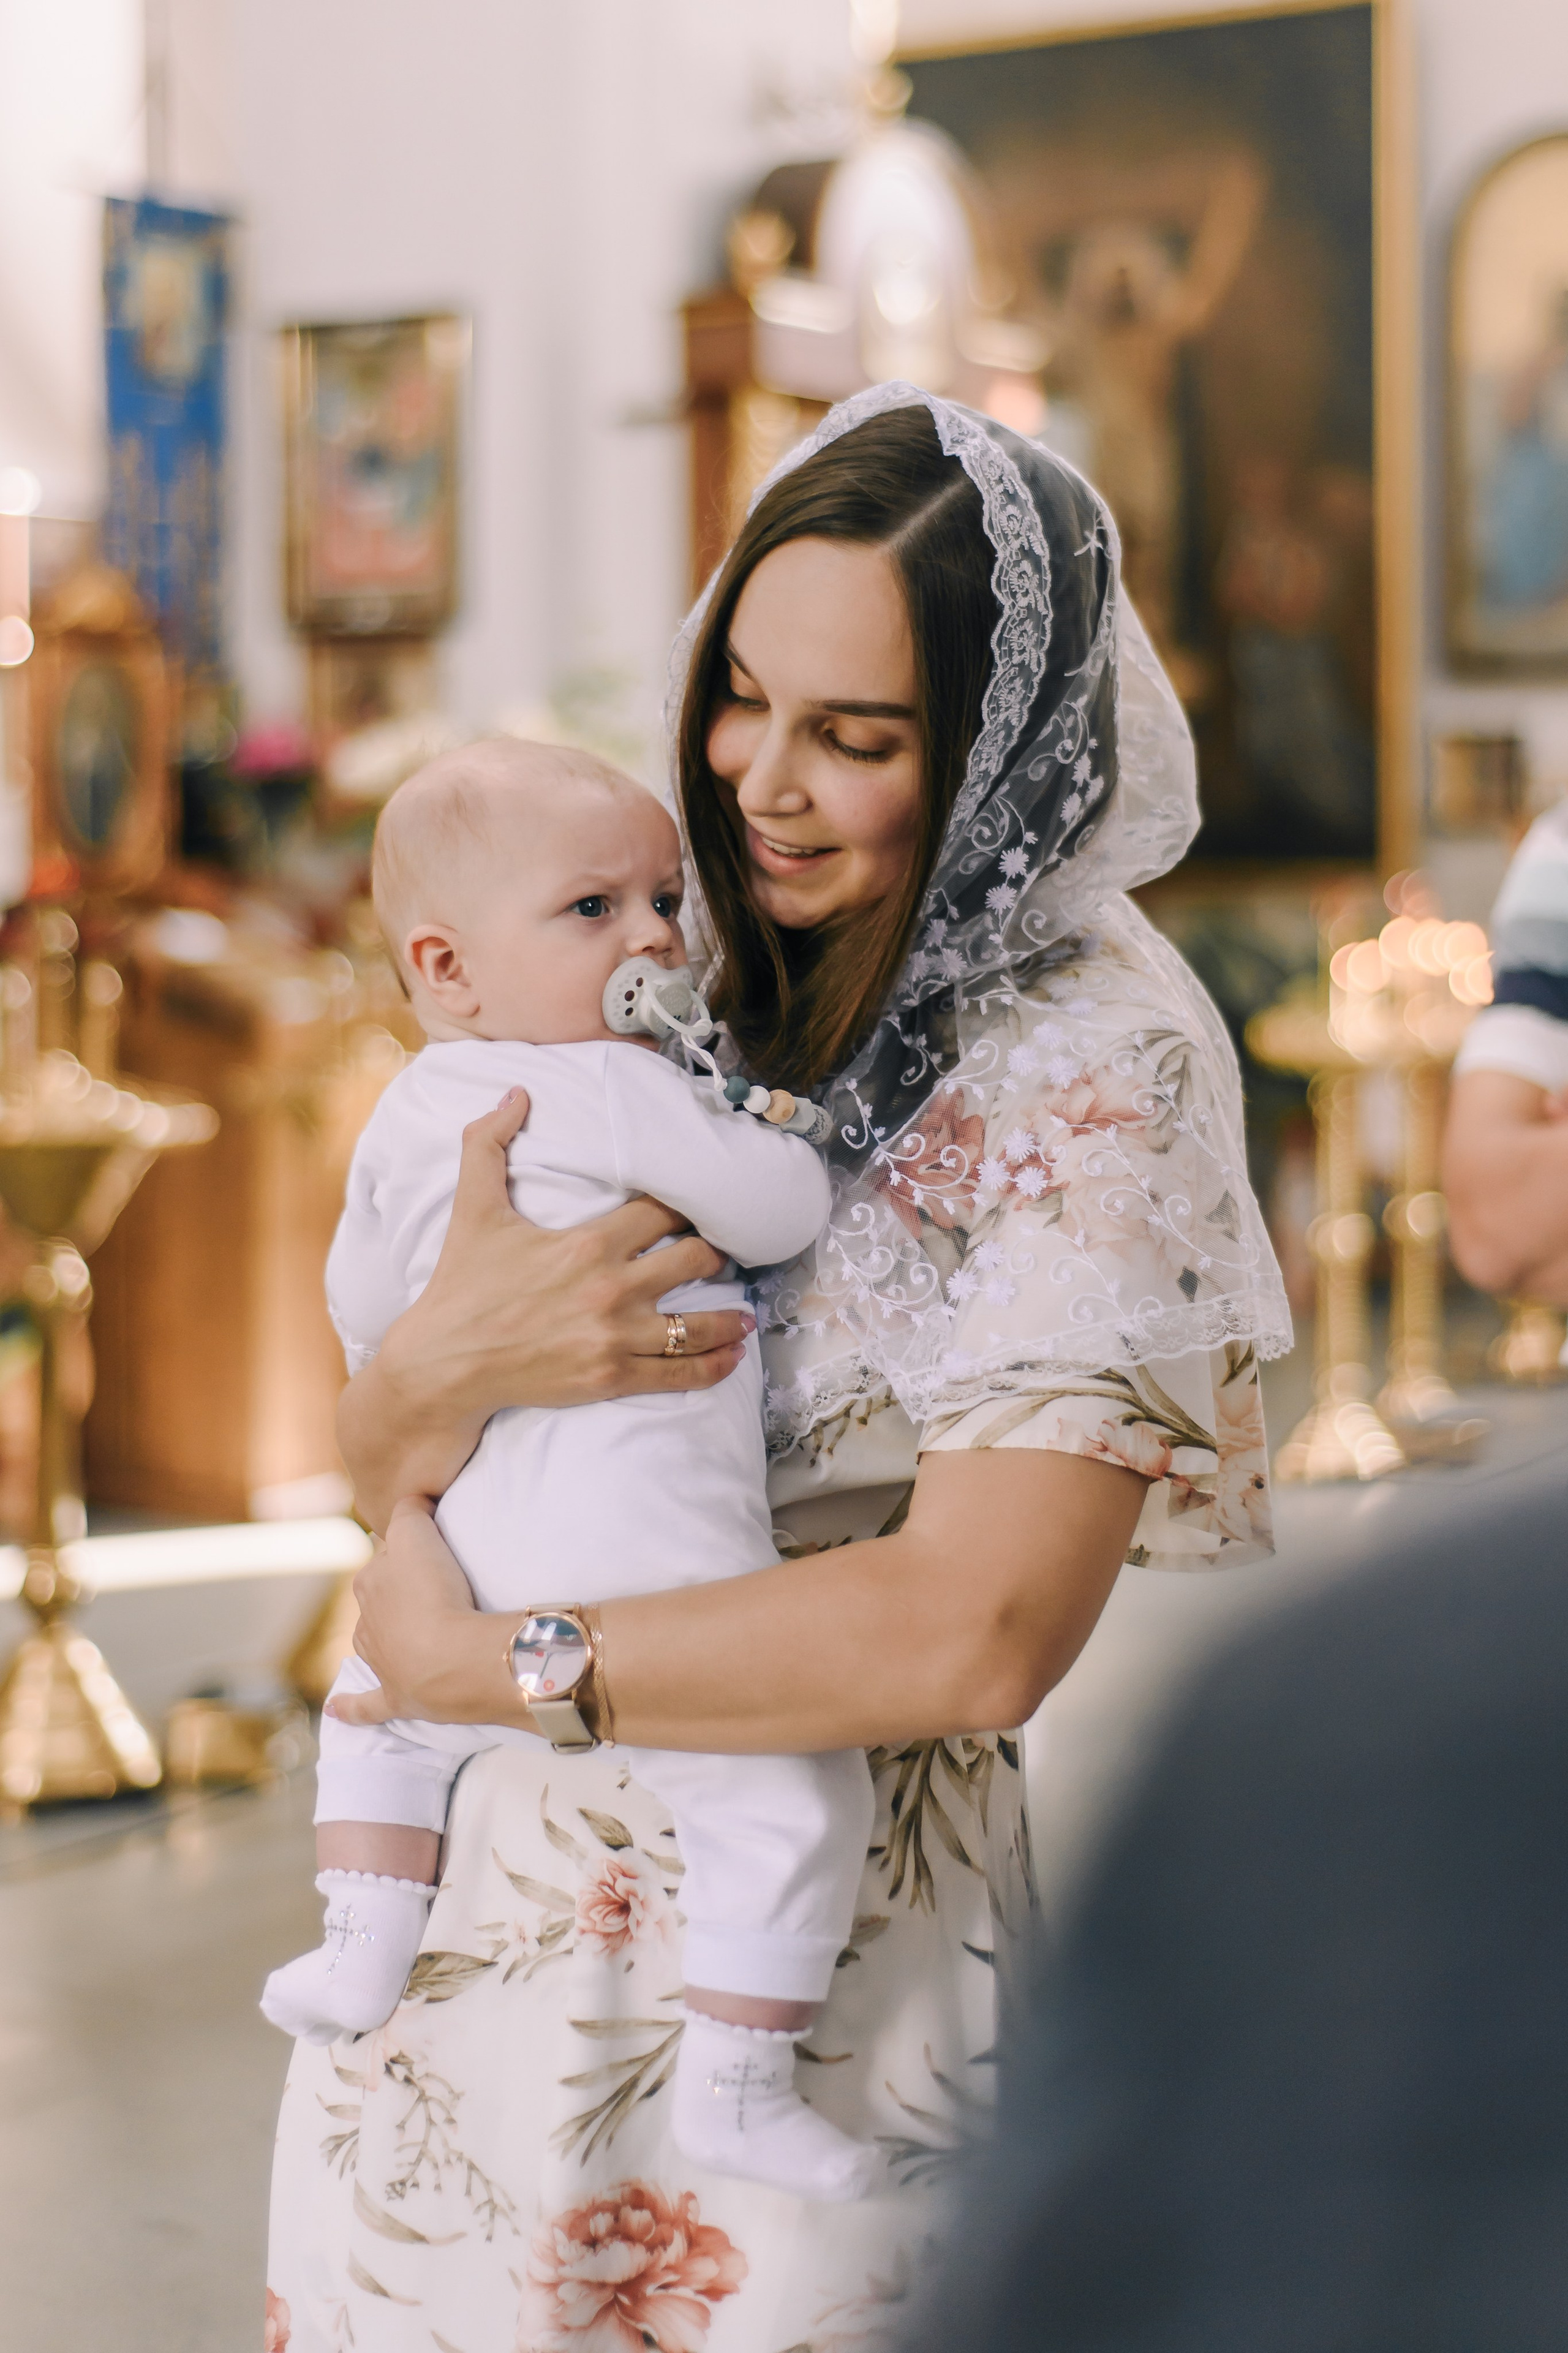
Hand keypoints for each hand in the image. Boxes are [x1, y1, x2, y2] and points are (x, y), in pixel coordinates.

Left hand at [325, 1497, 528, 1728]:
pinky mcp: (394, 1698)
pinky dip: (350, 1706)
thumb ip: (408, 1512)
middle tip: (436, 1587)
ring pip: (373, 1641)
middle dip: (397, 1590)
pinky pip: (365, 1704)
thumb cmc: (436, 1593)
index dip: (408, 1550)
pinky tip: (335, 1708)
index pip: (384, 1555)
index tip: (431, 1550)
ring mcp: (378, 1662)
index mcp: (370, 1582)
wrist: (451, 1659)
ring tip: (416, 1632)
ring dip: (384, 1636)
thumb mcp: (418, 1534)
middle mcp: (366, 1621)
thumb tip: (407, 1502)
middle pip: (379, 1596)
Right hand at [382, 1087, 751, 1411]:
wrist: (443, 1364)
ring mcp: (616, 1335)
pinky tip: (731, 1358)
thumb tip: (514, 1093)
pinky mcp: (612, 1376)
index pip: (663, 1212)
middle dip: (716, 1254)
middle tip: (727, 1254)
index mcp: (589, 1242)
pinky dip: (712, 1365)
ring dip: (729, 1318)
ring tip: (745, 1316)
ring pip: (697, 1322)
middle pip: (694, 1259)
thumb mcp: (473, 1208)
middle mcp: (611, 1287)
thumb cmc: (461, 1286)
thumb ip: (487, 1144)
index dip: (688, 1206)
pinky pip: (679, 1372)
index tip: (703, 1205)